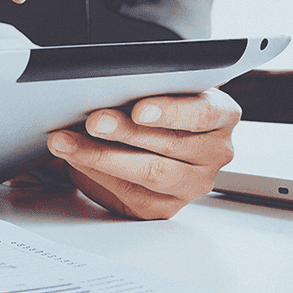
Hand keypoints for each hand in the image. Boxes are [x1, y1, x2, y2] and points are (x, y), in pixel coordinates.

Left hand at [46, 89, 240, 219]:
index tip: (139, 109)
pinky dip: (96, 174)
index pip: (203, 112)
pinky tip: (75, 159)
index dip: (170, 111)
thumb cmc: (158, 104)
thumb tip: (106, 86)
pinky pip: (130, 194)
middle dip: (126, 132)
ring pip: (149, 173)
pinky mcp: (166, 207)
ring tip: (69, 141)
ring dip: (102, 155)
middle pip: (171, 145)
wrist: (156, 134)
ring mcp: (193, 184)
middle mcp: (216, 152)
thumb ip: (147, 85)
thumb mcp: (163, 86)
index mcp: (223, 115)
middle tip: (93, 121)